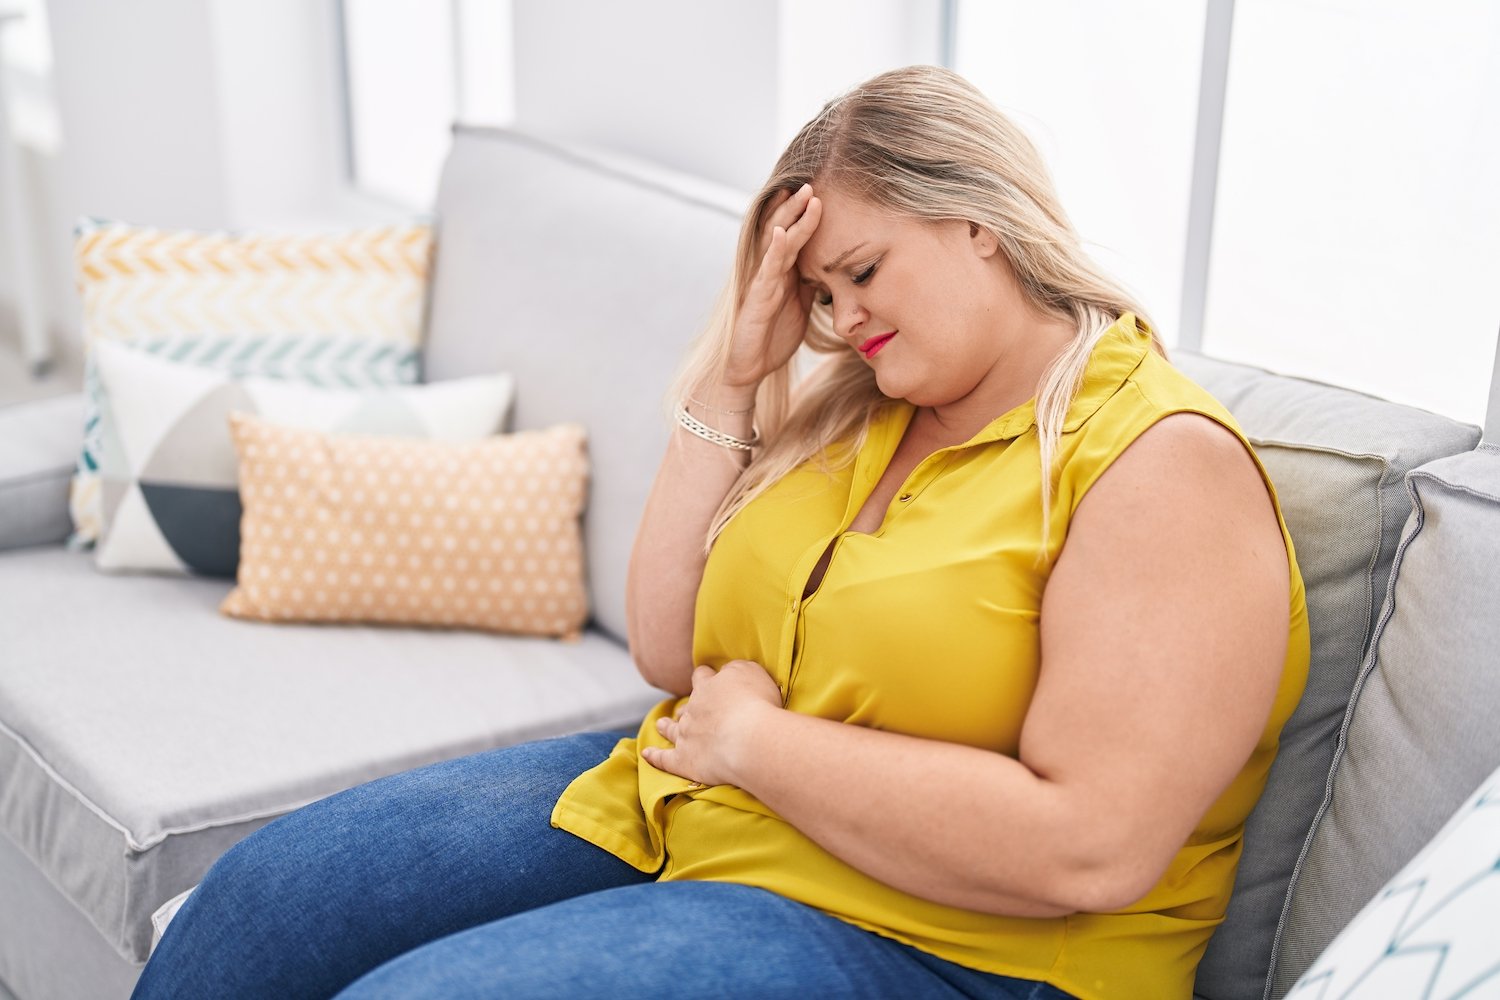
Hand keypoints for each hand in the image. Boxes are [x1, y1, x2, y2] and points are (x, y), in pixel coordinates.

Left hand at [640, 660, 783, 787]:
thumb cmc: (756, 703)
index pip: (702, 676)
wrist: (750, 739)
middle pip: (686, 705)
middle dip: (686, 706)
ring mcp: (686, 736)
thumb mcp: (751, 672)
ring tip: (661, 724)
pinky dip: (655, 757)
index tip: (707, 677)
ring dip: (666, 726)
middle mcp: (693, 709)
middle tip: (685, 708)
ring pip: (671, 729)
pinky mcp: (684, 760)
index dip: (705, 677)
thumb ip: (736, 669)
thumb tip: (726, 672)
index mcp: (709, 687)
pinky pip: (664, 759)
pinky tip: (646, 754)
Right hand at [722, 184, 823, 388]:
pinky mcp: (756, 298)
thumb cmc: (771, 337)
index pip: (793, 235)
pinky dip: (773, 250)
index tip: (820, 191)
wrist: (746, 368)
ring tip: (802, 195)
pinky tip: (779, 232)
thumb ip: (809, 284)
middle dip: (797, 206)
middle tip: (812, 181)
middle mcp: (768, 271)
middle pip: (782, 229)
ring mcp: (760, 282)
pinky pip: (766, 270)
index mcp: (781, 272)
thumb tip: (829, 268)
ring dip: (789, 218)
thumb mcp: (799, 306)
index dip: (805, 214)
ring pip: (776, 243)